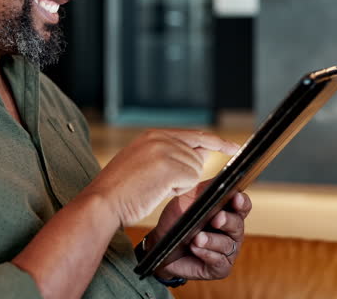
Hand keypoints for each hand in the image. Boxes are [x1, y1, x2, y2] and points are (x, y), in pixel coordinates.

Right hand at [81, 130, 239, 227]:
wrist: (103, 201)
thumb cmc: (120, 189)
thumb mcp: (141, 161)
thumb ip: (168, 153)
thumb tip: (200, 153)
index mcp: (152, 134)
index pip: (194, 135)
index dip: (217, 142)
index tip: (234, 147)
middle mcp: (160, 137)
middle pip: (197, 156)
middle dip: (184, 174)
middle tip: (155, 182)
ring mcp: (166, 150)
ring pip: (194, 170)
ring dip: (178, 184)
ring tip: (151, 186)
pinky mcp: (170, 166)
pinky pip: (190, 180)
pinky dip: (177, 190)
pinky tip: (155, 190)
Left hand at [149, 180, 251, 280]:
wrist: (160, 246)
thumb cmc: (176, 221)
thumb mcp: (186, 200)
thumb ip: (202, 190)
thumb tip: (217, 181)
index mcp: (227, 212)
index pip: (242, 205)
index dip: (241, 202)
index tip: (236, 198)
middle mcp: (231, 232)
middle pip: (237, 224)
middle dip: (227, 221)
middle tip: (216, 219)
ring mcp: (227, 251)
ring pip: (227, 244)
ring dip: (211, 240)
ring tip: (197, 238)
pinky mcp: (220, 267)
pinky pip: (218, 260)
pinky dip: (206, 253)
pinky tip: (195, 248)